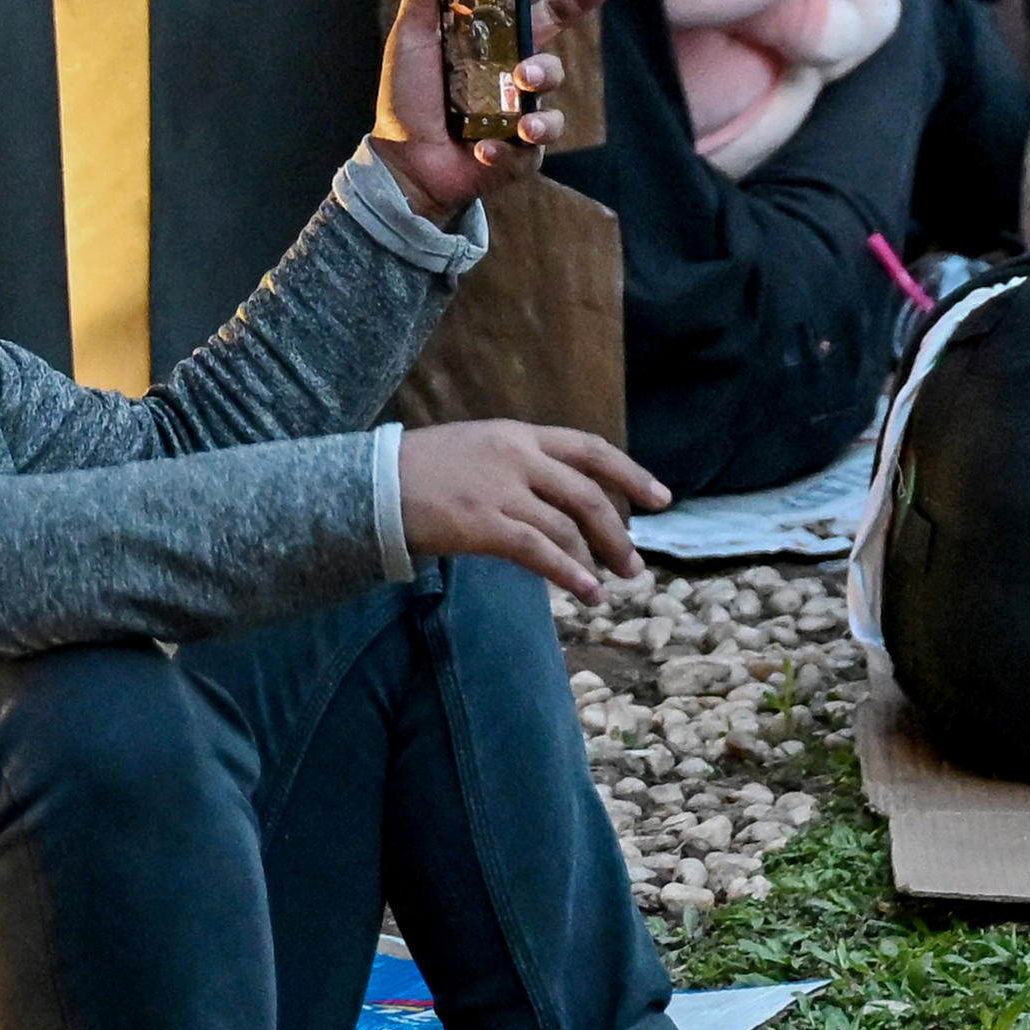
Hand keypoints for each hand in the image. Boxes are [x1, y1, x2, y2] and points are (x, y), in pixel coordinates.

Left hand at [371, 0, 603, 223]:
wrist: (399, 163)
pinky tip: (480, 150)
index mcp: (498, 48)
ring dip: (540, 120)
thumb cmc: (405, 99)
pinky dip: (504, 150)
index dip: (576, 2)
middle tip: (524, 74)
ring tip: (520, 125)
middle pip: (553, 67)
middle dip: (546, 70)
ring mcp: (519, 123)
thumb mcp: (411, 40)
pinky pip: (529, 153)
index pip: (546, 20)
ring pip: (553, 116)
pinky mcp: (517, 159)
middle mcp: (514, 83)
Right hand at [397, 420, 664, 598]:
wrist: (368, 483)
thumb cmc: (419, 471)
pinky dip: (569, 574)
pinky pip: (539, 551)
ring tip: (613, 588)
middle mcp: (516, 456)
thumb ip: (519, 465)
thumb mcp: (477, 448)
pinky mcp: (481, 524)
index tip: (661, 498)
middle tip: (636, 564)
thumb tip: (557, 498)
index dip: (630, 474)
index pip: (591, 449)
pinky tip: (586, 595)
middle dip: (619, 531)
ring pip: (567, 525)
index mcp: (519, 435)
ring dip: (597, 560)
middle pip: (587, 493)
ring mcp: (499, 490)